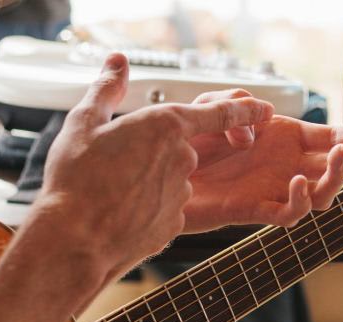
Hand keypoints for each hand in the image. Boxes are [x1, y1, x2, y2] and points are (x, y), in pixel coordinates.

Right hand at [36, 54, 272, 279]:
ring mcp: (183, 192)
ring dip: (151, 182)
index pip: (219, 113)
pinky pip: (167, 208)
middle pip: (183, 149)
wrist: (77, 238)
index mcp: (166, 126)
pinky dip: (150, 208)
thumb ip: (107, 89)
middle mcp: (183, 158)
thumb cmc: (76, 179)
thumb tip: (118, 62)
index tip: (265, 109)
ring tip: (114, 190)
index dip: (244, 111)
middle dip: (157, 154)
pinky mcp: (178, 221)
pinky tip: (123, 212)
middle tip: (119, 162)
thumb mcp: (84, 122)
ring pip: (174, 179)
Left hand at [182, 89, 342, 230]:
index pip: (332, 137)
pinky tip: (298, 181)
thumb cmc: (186, 142)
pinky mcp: (255, 210)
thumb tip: (266, 120)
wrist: (158, 173)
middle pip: (337, 165)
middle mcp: (285, 166)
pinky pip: (289, 214)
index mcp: (284, 140)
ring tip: (339, 154)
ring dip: (336, 175)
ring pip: (322, 194)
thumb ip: (239, 104)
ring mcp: (274, 190)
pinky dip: (299, 201)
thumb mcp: (213, 105)